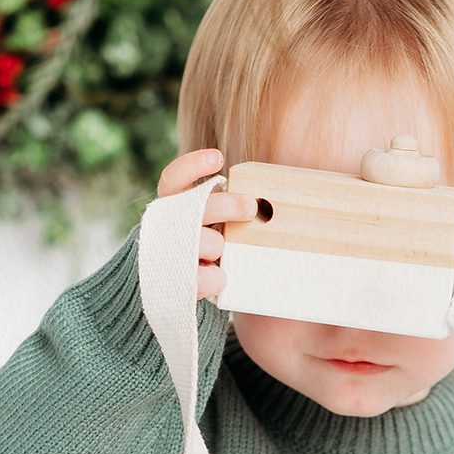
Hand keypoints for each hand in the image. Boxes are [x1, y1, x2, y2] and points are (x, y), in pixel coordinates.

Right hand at [156, 148, 257, 300]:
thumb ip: (235, 207)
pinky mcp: (181, 285)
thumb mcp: (223, 222)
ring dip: (217, 244)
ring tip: (225, 249)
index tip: (218, 159)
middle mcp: (169, 229)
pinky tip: (223, 275)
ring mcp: (173, 257)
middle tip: (251, 207)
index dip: (191, 167)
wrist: (204, 294)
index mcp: (176, 209)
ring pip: (199, 242)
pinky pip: (201, 278)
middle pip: (193, 209)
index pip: (174, 181)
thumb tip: (284, 191)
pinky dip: (216, 277)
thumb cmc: (221, 247)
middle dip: (224, 206)